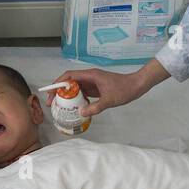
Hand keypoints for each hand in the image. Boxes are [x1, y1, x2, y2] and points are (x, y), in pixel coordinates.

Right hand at [46, 60, 164, 116]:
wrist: (137, 85)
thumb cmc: (124, 89)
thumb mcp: (109, 100)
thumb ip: (95, 107)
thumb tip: (80, 113)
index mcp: (91, 75)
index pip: (69, 76)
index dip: (58, 83)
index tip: (50, 92)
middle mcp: (89, 77)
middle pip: (69, 81)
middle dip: (59, 91)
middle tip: (52, 102)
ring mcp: (92, 82)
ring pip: (75, 87)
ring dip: (67, 95)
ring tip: (60, 106)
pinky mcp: (96, 87)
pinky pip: (82, 91)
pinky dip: (76, 98)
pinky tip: (75, 107)